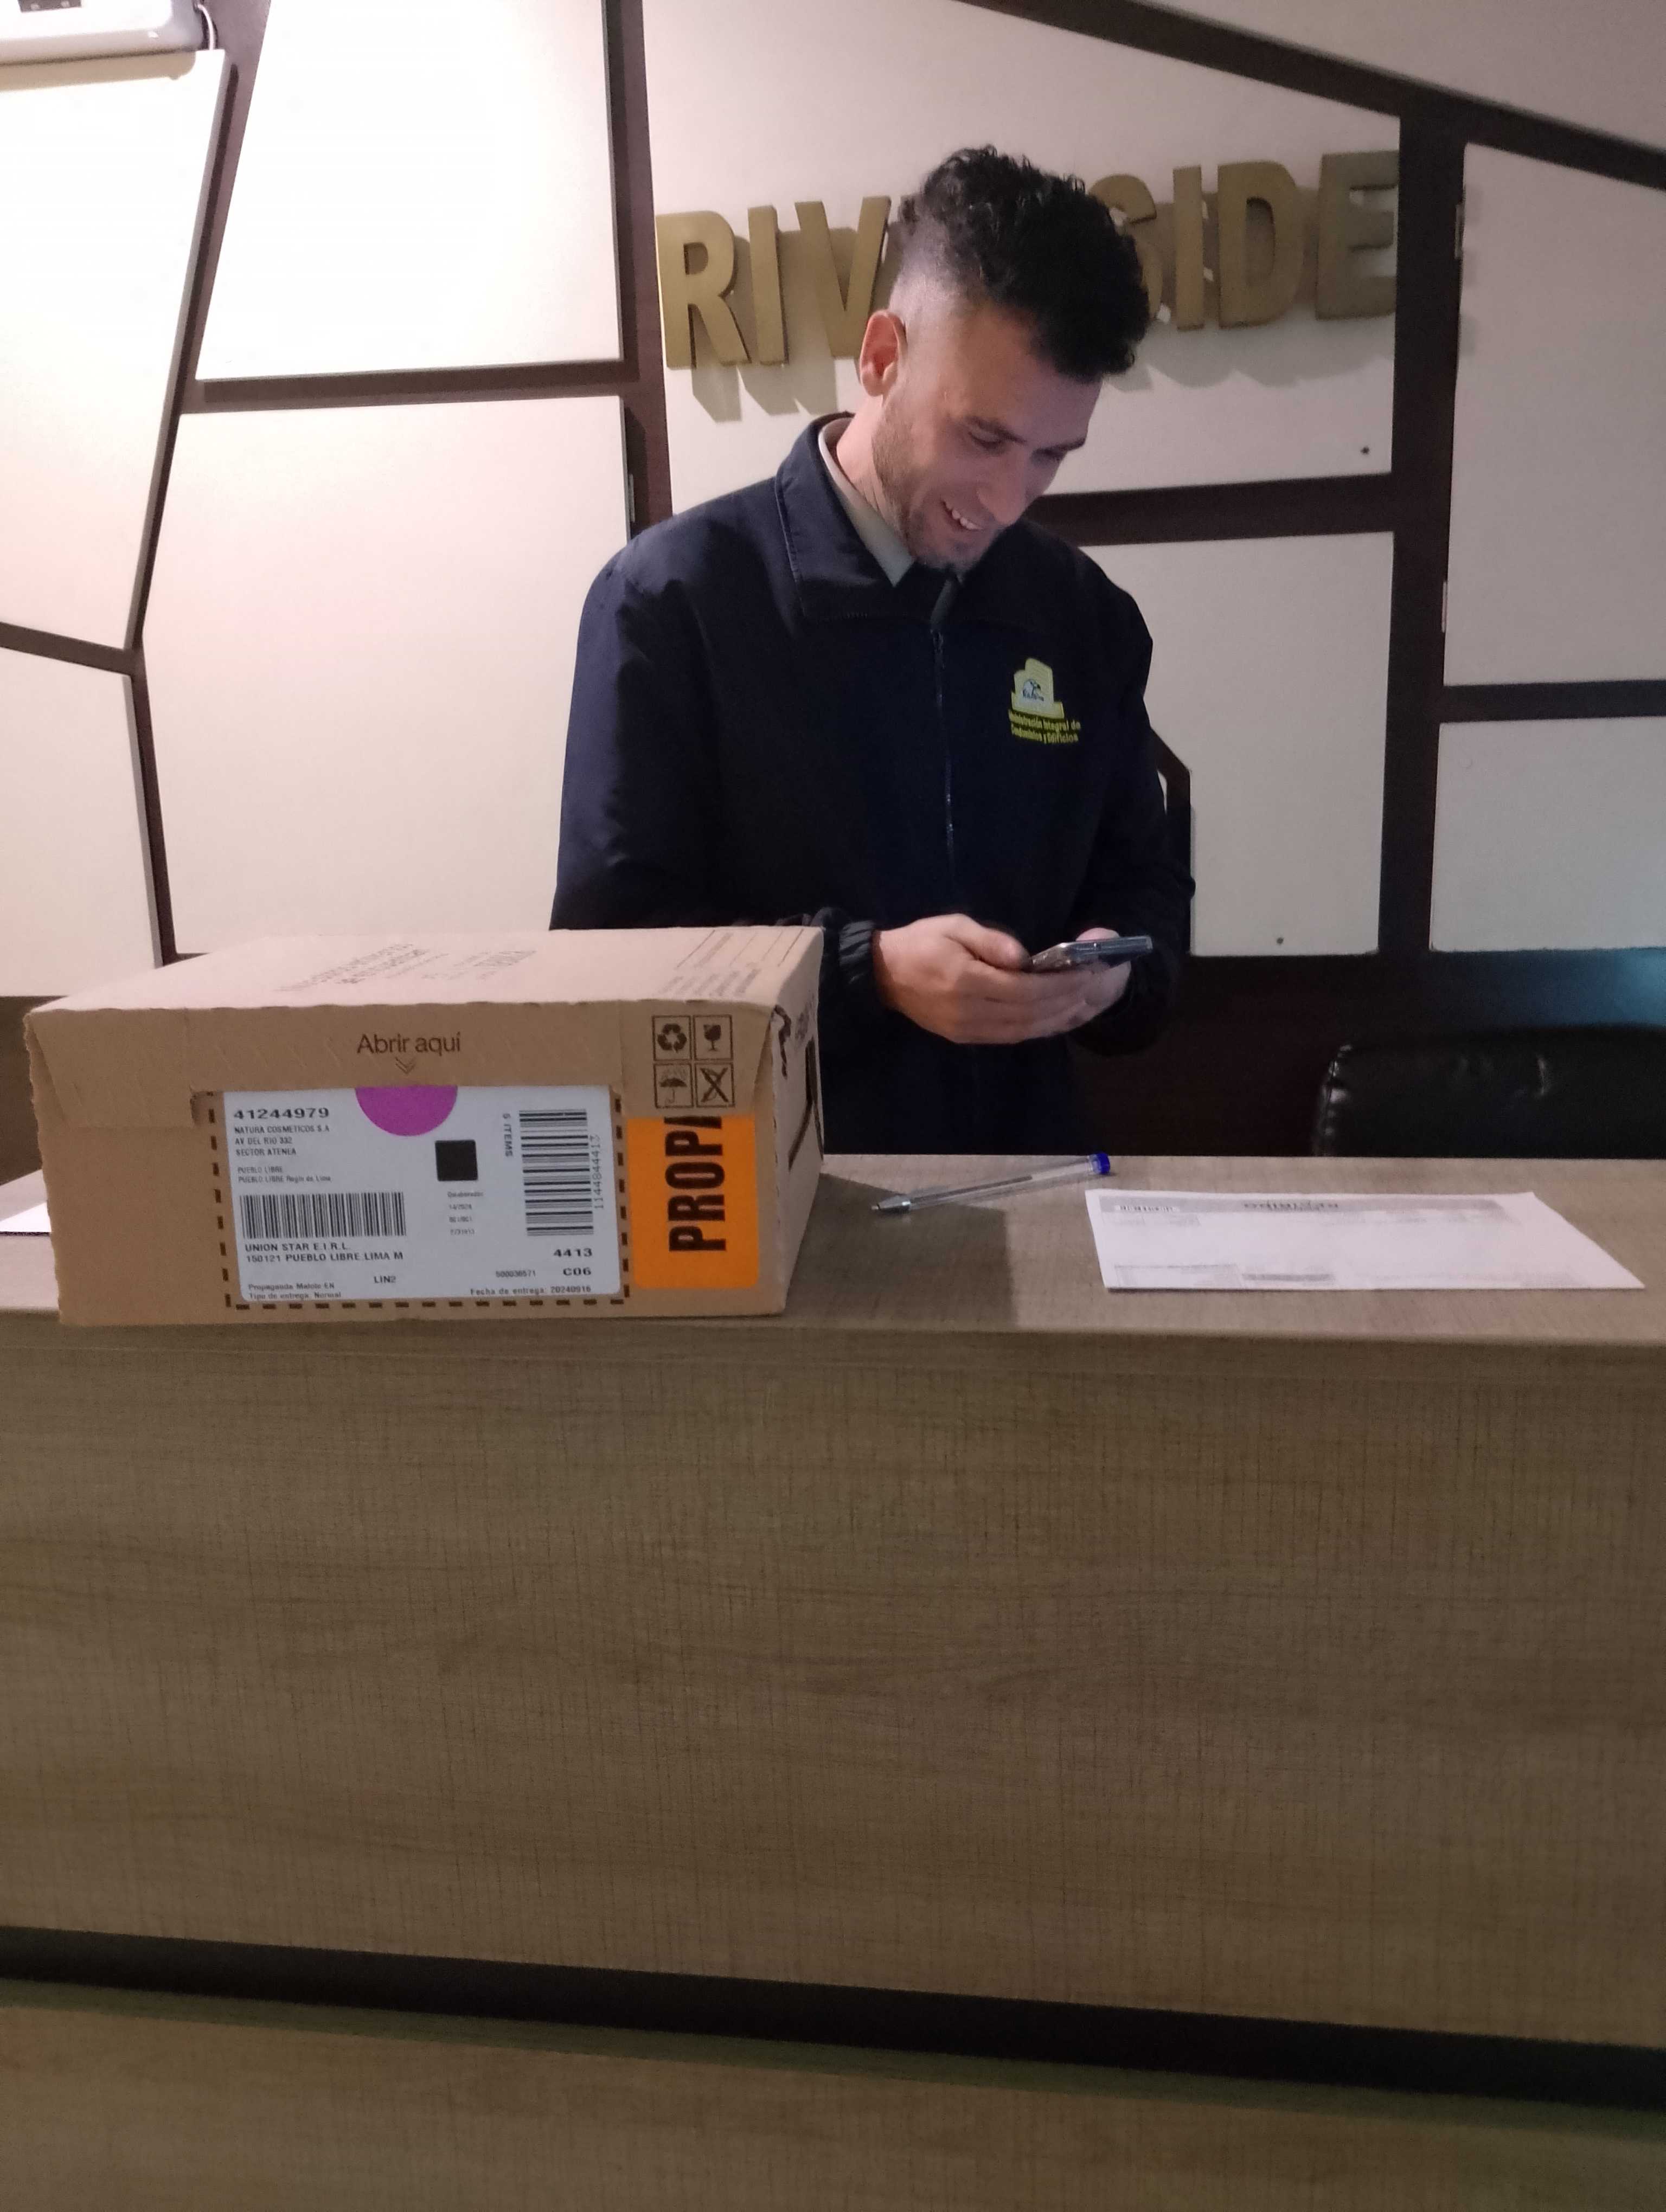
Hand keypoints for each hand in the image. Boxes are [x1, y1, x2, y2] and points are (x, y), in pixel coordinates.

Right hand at [871, 916, 1131, 1045]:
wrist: (883, 974)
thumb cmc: (921, 942)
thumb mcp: (954, 926)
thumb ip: (992, 941)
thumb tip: (1026, 959)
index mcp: (966, 982)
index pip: (1026, 991)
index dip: (1061, 985)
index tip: (1088, 971)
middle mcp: (969, 1013)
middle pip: (1031, 1014)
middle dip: (1068, 1001)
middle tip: (1098, 986)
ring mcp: (967, 1030)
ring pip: (1025, 1030)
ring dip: (1059, 1019)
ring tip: (1088, 1004)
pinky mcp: (966, 1037)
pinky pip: (1011, 1036)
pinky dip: (1040, 1028)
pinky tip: (1060, 1018)